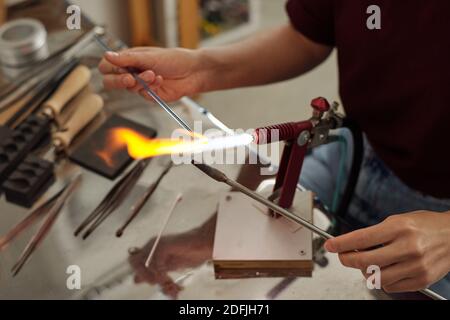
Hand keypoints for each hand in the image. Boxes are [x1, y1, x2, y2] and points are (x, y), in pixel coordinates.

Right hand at [98, 47, 208, 101]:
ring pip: (129, 89)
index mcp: (129, 59)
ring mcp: (140, 85)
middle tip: (130, 78)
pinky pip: (143, 95)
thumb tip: (107, 55)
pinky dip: (151, 88)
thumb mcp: (149, 56)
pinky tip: (161, 81)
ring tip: (154, 74)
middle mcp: (132, 72)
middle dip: (119, 81)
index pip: (107, 66)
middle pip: (111, 82)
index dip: (109, 69)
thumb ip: (127, 58)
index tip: (119, 68)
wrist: (193, 72)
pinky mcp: (150, 95)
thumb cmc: (174, 59)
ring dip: (141, 81)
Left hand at [128, 221, 214, 298]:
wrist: (205, 244)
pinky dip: (161, 276)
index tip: (153, 284)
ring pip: (142, 265)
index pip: (134, 261)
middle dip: (144, 276)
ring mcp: (156, 245)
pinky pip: (154, 265)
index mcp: (152, 248)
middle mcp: (151, 245)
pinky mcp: (162, 246)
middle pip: (133, 262)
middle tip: (159, 284)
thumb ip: (155, 272)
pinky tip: (169, 279)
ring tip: (168, 284)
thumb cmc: (192, 253)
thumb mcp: (170, 266)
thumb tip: (137, 279)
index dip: (140, 274)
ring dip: (155, 279)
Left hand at [325, 211, 449, 292]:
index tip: (330, 245)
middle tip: (343, 255)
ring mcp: (416, 266)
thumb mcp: (398, 220)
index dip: (341, 243)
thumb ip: (375, 233)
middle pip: (365, 261)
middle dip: (347, 259)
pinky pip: (391, 286)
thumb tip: (352, 245)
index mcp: (399, 228)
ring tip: (366, 263)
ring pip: (376, 277)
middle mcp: (408, 247)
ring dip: (364, 271)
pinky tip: (384, 270)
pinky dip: (382, 280)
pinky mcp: (422, 279)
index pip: (361, 238)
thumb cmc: (425, 225)